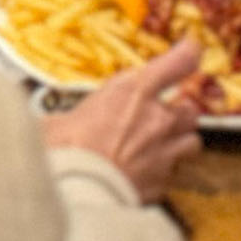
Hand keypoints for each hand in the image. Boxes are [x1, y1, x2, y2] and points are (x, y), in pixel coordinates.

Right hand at [42, 38, 205, 199]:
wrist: (78, 190)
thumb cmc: (63, 149)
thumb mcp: (58, 119)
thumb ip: (63, 119)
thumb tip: (48, 125)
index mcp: (133, 92)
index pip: (177, 63)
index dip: (188, 54)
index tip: (191, 49)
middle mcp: (156, 119)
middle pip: (190, 110)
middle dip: (180, 112)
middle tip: (162, 116)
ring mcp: (164, 153)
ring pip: (191, 142)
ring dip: (179, 142)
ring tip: (160, 146)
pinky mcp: (162, 183)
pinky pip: (171, 174)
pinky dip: (161, 173)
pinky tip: (143, 175)